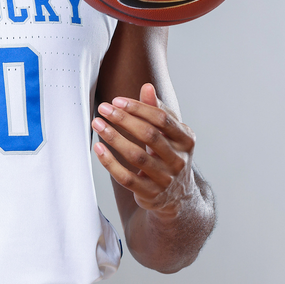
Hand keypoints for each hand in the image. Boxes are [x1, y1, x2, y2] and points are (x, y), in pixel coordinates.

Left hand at [92, 82, 196, 221]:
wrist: (178, 196)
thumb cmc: (170, 157)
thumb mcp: (170, 134)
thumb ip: (158, 111)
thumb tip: (147, 87)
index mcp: (186, 140)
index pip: (161, 119)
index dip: (138, 108)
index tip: (116, 101)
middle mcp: (179, 160)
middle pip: (149, 135)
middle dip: (123, 119)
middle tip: (103, 109)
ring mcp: (166, 179)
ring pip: (136, 156)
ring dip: (113, 138)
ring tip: (97, 124)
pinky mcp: (151, 194)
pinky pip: (127, 178)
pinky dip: (110, 163)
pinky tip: (98, 149)